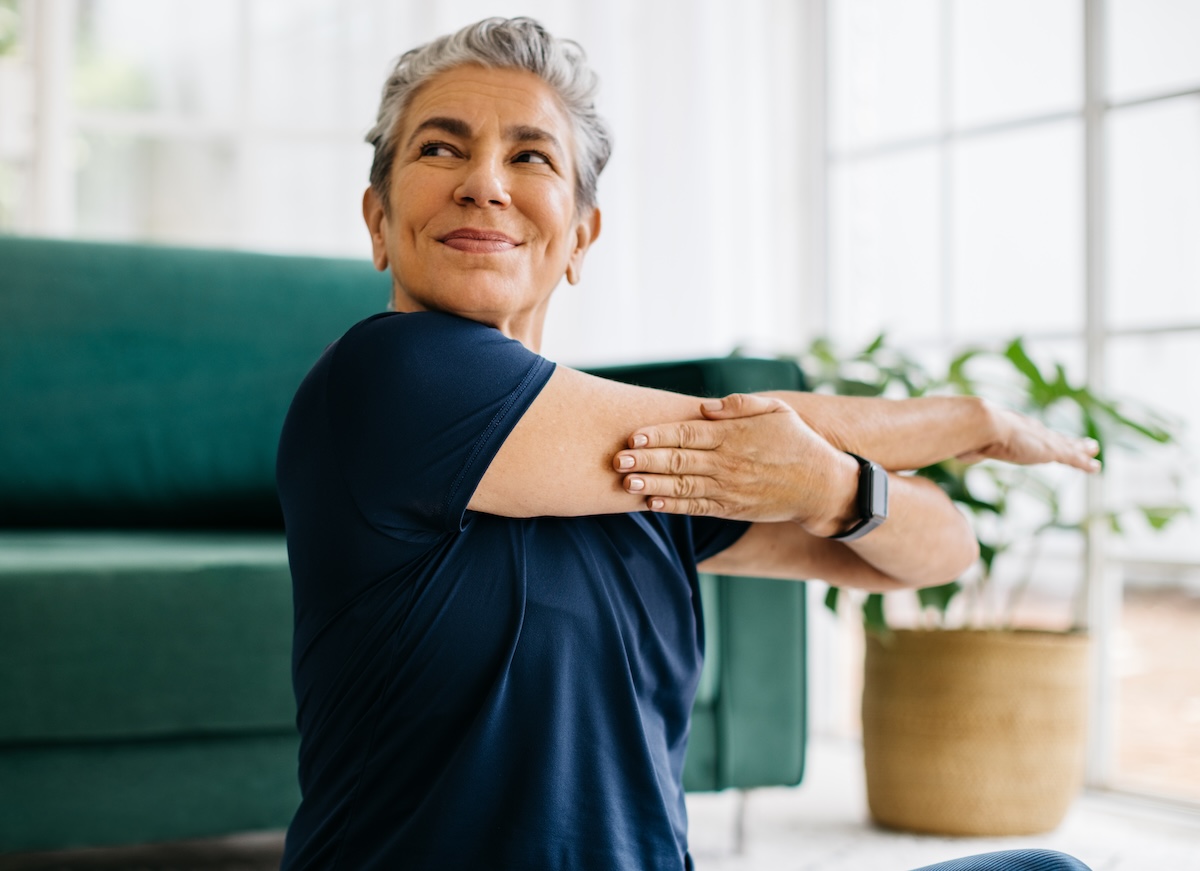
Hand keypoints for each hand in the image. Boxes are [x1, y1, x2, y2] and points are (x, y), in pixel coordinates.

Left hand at [612, 393, 858, 533]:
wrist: (821, 486)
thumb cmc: (796, 441)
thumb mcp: (776, 410)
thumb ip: (739, 404)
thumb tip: (705, 406)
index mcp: (733, 435)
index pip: (687, 433)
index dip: (657, 435)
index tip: (633, 437)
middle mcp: (728, 462)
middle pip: (678, 461)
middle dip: (645, 461)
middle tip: (616, 460)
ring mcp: (729, 488)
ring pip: (683, 487)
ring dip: (652, 486)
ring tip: (626, 483)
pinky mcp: (732, 509)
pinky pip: (697, 508)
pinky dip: (674, 506)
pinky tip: (652, 504)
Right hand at [958, 403, 1100, 471]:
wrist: (981, 424)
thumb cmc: (972, 433)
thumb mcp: (972, 444)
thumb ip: (972, 449)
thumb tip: (962, 453)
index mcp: (1013, 428)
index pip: (1033, 434)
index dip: (1044, 438)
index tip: (1051, 439)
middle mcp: (1030, 431)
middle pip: (1054, 436)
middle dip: (1068, 440)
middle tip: (1082, 441)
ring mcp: (1041, 440)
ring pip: (1067, 445)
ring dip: (1081, 448)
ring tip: (1094, 448)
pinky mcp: (1050, 450)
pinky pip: (1072, 457)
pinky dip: (1084, 463)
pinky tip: (1095, 467)